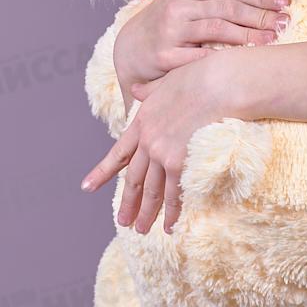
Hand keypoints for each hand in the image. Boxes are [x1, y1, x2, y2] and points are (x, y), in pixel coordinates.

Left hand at [81, 52, 240, 234]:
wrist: (218, 83)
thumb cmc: (200, 76)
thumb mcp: (167, 81)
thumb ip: (150, 91)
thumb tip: (135, 88)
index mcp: (142, 121)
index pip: (118, 153)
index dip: (102, 172)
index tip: (87, 187)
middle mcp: (147, 140)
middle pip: (134, 179)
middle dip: (128, 203)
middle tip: (123, 221)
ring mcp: (161, 153)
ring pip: (151, 191)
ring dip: (147, 213)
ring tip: (142, 230)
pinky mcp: (178, 162)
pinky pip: (174, 194)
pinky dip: (172, 212)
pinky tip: (170, 225)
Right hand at [114, 0, 290, 91]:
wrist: (129, 50)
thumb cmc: (166, 22)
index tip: (285, 2)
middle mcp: (178, 5)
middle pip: (228, 8)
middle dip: (260, 16)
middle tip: (285, 23)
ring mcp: (170, 30)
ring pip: (217, 30)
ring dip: (248, 36)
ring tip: (271, 41)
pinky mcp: (163, 55)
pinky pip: (198, 57)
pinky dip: (221, 58)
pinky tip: (242, 62)